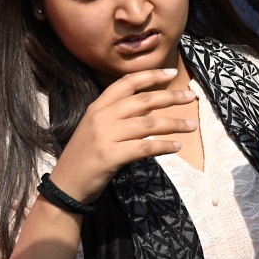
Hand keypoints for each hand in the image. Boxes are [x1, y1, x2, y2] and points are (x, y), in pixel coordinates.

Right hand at [49, 66, 199, 202]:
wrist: (66, 185)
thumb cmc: (84, 157)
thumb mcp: (97, 128)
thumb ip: (120, 115)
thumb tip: (150, 106)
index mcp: (97, 107)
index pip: (126, 83)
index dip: (150, 76)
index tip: (171, 73)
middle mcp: (101, 117)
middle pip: (143, 100)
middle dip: (170, 97)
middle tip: (191, 97)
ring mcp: (105, 136)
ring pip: (148, 124)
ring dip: (174, 124)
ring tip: (192, 126)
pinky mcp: (111, 155)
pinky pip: (145, 147)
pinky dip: (164, 146)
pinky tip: (177, 146)